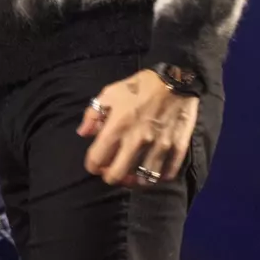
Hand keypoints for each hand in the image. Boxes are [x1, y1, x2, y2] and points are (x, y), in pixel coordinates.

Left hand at [77, 70, 198, 187]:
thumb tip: (83, 133)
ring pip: (144, 178)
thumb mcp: (109, 93)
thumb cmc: (138, 86)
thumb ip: (93, 114)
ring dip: (137, 179)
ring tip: (134, 174)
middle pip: (118, 175)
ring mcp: (158, 146)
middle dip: (111, 176)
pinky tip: (155, 171)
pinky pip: (168, 173)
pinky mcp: (177, 148)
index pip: (97, 159)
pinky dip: (160, 176)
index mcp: (117, 127)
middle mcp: (136, 141)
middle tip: (113, 170)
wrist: (174, 80)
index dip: (93, 165)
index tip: (95, 164)